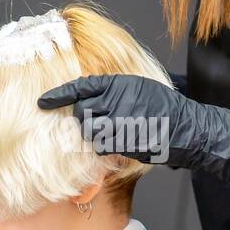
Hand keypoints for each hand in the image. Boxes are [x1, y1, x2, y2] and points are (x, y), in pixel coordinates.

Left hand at [38, 74, 229, 181]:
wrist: (187, 127)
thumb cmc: (163, 109)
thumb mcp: (139, 89)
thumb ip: (114, 91)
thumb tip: (86, 100)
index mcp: (120, 83)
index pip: (81, 87)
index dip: (59, 95)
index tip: (42, 102)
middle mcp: (118, 99)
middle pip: (82, 112)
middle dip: (84, 120)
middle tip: (97, 124)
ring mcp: (121, 121)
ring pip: (90, 131)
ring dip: (95, 135)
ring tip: (112, 133)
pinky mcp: (125, 140)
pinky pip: (102, 146)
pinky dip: (105, 147)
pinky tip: (119, 142)